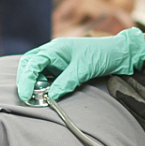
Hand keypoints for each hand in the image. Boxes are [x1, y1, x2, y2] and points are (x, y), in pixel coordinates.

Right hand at [16, 27, 144, 103]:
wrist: (119, 54)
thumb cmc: (102, 55)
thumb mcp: (84, 69)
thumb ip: (66, 82)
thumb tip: (50, 97)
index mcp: (55, 48)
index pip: (33, 63)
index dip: (27, 79)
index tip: (25, 95)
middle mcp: (53, 53)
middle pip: (29, 65)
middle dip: (25, 80)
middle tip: (27, 97)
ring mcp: (57, 61)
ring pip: (37, 71)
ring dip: (34, 84)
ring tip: (37, 97)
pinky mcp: (62, 69)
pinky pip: (47, 77)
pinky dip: (43, 86)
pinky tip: (46, 94)